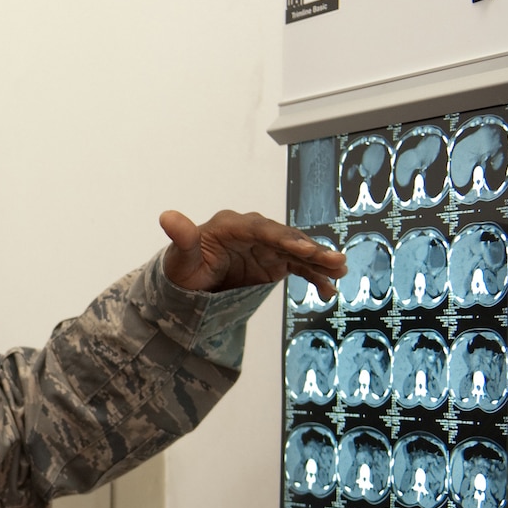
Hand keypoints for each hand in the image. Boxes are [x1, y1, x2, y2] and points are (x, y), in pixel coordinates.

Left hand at [159, 209, 346, 296]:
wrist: (190, 284)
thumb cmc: (183, 269)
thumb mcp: (180, 258)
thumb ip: (181, 239)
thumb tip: (167, 217)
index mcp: (231, 226)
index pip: (261, 230)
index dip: (283, 239)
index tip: (303, 249)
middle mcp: (253, 232)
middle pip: (286, 237)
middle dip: (310, 249)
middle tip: (334, 260)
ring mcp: (267, 246)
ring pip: (298, 251)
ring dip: (320, 261)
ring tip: (340, 271)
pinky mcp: (275, 261)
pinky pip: (299, 267)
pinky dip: (314, 277)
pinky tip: (328, 291)